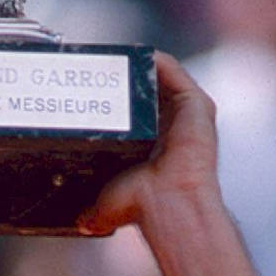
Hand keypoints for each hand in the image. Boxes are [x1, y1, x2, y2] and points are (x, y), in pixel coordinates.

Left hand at [76, 52, 220, 237]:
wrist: (167, 204)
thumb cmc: (141, 205)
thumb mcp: (105, 203)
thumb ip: (91, 209)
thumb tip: (79, 222)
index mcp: (153, 145)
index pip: (133, 111)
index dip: (113, 97)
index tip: (89, 85)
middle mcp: (172, 127)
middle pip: (146, 90)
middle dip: (122, 76)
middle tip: (97, 66)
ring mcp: (186, 115)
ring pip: (159, 77)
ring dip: (136, 65)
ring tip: (111, 56)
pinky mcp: (196, 104)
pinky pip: (173, 70)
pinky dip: (153, 58)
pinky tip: (132, 54)